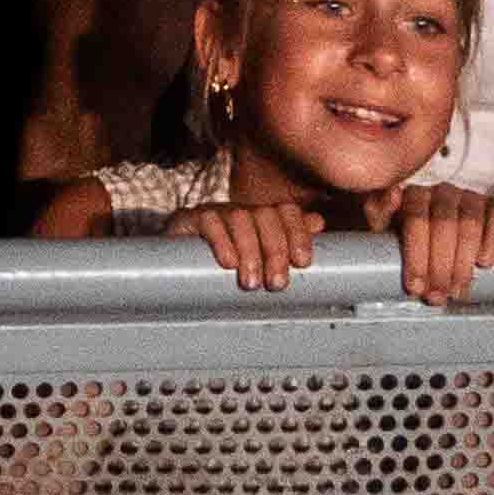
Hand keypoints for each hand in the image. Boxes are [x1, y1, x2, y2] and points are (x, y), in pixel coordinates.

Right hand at [188, 197, 322, 291]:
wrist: (175, 265)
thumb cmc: (224, 266)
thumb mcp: (260, 259)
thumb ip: (288, 240)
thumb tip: (318, 222)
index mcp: (261, 217)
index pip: (287, 211)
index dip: (298, 233)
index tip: (303, 262)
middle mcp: (241, 210)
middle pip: (266, 215)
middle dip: (276, 250)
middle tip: (277, 284)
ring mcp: (215, 212)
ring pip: (240, 218)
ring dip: (250, 251)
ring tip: (252, 283)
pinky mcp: (189, 220)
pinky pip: (208, 222)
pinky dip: (221, 241)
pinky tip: (228, 263)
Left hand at [386, 182, 493, 304]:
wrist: (436, 235)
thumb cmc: (408, 234)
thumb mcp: (386, 227)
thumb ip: (380, 211)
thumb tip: (391, 196)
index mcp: (414, 195)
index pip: (416, 220)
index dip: (417, 256)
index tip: (415, 287)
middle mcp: (442, 191)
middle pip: (444, 224)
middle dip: (441, 266)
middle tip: (439, 294)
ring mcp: (468, 196)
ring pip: (470, 223)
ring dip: (464, 261)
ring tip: (458, 289)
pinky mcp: (492, 205)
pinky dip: (492, 240)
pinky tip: (483, 263)